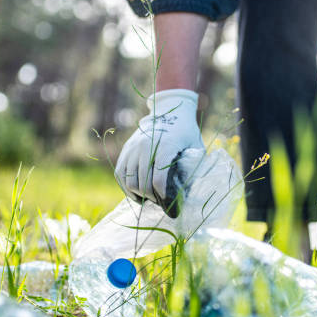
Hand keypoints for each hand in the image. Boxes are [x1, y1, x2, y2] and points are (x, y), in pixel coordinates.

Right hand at [115, 89, 203, 215]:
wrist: (170, 111)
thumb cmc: (186, 133)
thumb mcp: (196, 149)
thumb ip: (192, 170)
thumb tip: (187, 195)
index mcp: (165, 146)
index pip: (158, 180)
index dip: (163, 197)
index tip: (169, 205)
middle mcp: (145, 146)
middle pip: (142, 183)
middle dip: (152, 198)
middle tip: (160, 203)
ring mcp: (133, 147)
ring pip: (129, 181)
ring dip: (138, 195)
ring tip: (148, 200)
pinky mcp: (126, 149)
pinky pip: (119, 174)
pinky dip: (126, 187)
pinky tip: (136, 193)